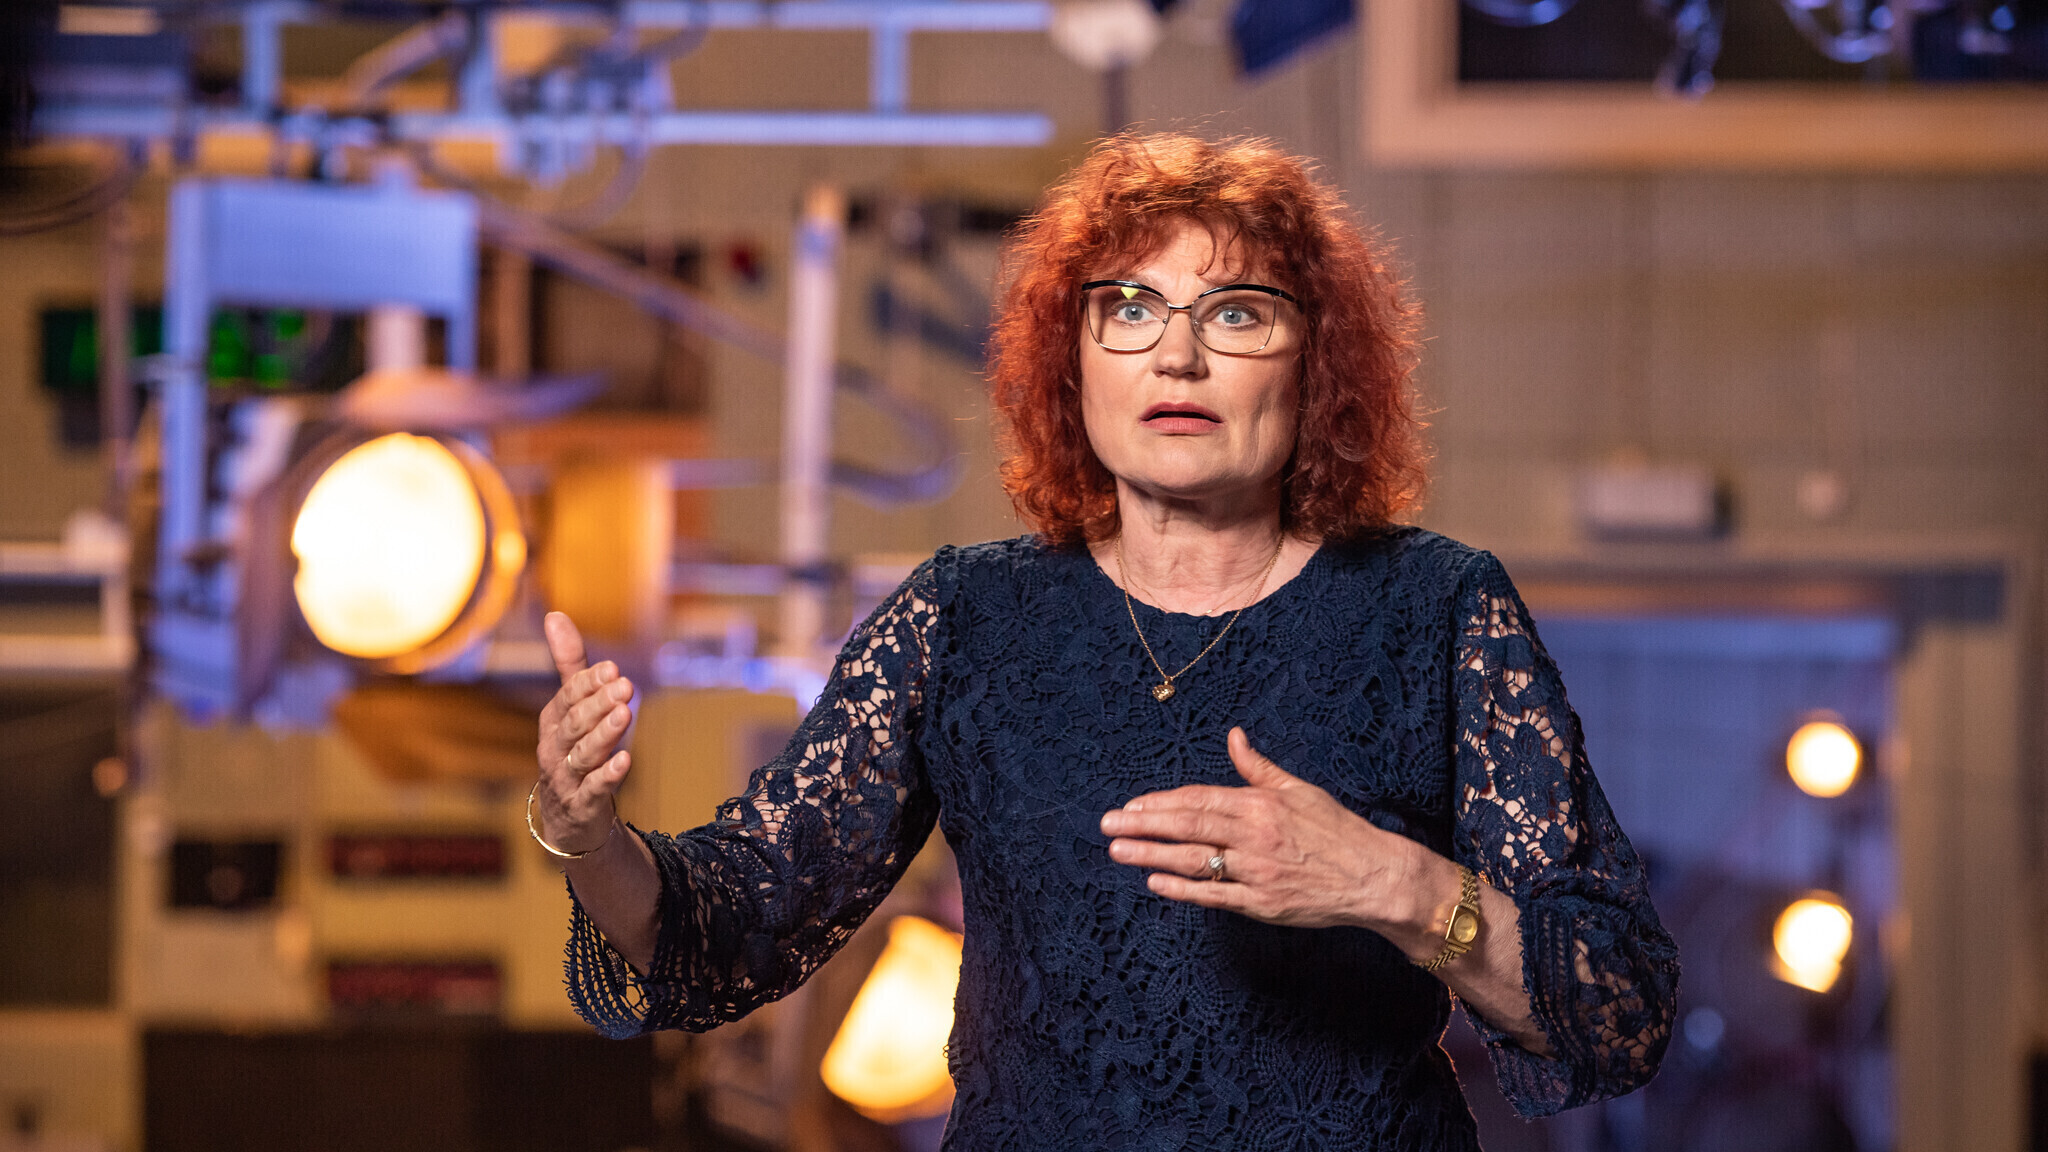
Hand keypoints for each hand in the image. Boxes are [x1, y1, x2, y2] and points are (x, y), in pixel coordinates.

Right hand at [535, 611, 634, 854]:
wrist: (567, 816)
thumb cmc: (573, 750)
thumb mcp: (572, 707)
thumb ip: (569, 664)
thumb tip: (555, 614)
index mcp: (553, 720)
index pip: (568, 697)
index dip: (589, 683)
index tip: (612, 668)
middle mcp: (554, 746)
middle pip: (575, 723)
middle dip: (599, 703)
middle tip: (625, 685)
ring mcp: (565, 777)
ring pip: (583, 754)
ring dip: (604, 734)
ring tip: (625, 714)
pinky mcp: (582, 804)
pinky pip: (593, 789)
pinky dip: (608, 775)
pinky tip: (626, 760)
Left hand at [1100, 727, 1442, 940]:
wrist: (1373, 876)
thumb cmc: (1336, 831)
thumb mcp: (1299, 790)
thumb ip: (1258, 767)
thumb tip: (1233, 735)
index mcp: (1261, 804)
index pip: (1200, 800)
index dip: (1163, 802)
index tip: (1132, 805)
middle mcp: (1254, 835)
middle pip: (1188, 827)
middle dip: (1144, 824)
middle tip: (1107, 825)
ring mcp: (1256, 872)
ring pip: (1193, 861)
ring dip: (1151, 856)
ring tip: (1119, 851)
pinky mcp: (1261, 903)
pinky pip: (1214, 896)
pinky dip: (1182, 890)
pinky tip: (1155, 884)